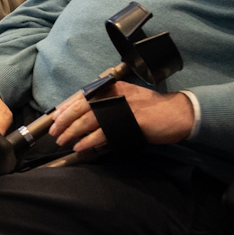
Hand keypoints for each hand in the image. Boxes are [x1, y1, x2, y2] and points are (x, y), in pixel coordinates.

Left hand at [46, 80, 195, 153]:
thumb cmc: (154, 110)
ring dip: (72, 132)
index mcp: (114, 88)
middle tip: (55, 132)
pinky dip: (88, 141)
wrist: (179, 114)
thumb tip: (87, 116)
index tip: (55, 117)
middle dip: (64, 121)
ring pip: (88, 120)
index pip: (83, 95)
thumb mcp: (129, 99)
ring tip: (63, 141)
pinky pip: (102, 133)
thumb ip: (110, 104)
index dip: (66, 107)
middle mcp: (115, 94)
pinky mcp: (129, 121)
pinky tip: (80, 146)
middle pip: (81, 107)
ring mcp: (121, 107)